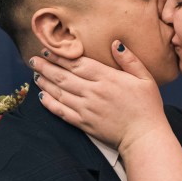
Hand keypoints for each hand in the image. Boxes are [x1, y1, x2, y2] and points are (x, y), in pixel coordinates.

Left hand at [30, 41, 166, 149]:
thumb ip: (129, 60)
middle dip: (46, 66)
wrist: (144, 137)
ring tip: (35, 74)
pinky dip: (49, 103)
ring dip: (45, 82)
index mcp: (108, 78)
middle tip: (33, 59)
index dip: (60, 56)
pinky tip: (42, 95)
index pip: (78, 63)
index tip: (48, 50)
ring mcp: (86, 109)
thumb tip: (116, 43)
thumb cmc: (148, 107)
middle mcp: (93, 92)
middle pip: (64, 76)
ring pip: (59, 92)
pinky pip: (61, 111)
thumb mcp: (145, 78)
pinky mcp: (84, 123)